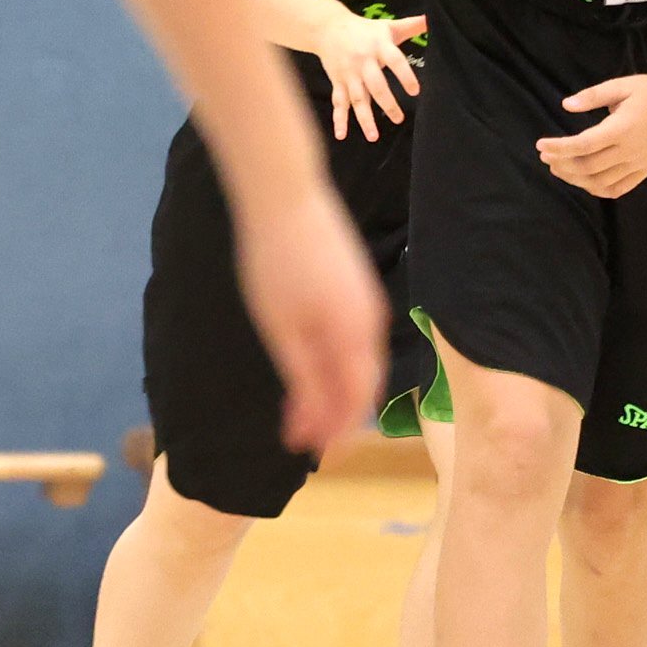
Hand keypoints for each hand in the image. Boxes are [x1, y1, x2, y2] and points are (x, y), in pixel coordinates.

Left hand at [233, 174, 388, 457]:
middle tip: (304, 439)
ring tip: (302, 409)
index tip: (312, 453)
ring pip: (357, 361)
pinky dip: (336, 362)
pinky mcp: (355, 286)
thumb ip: (304, 376)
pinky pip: (353, 338)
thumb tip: (312, 422)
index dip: (336, 431)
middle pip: (361, 384)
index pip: (356, 400)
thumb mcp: (282, 328)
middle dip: (336, 416)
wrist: (284, 194)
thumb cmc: (275, 261)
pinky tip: (310, 365)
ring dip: (334, 390)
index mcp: (355, 334)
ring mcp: (365, 300)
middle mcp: (370, 321)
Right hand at [304, 10, 425, 142]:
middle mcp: (363, 61)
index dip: (405, 75)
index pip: (394, 61)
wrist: (328, 27)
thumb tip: (433, 18)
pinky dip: (339, 120)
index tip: (415, 91)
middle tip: (399, 119)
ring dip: (364, 119)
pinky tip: (341, 135)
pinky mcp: (338, 82)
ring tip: (374, 136)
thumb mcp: (388, 26)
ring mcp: (349, 74)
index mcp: (379, 46)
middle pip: (376, 85)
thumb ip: (412, 25)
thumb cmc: (365, 29)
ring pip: (358, 98)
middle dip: (387, 103)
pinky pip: (339, 103)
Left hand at [538, 65, 646, 199]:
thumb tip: (565, 105)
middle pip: (588, 167)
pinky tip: (584, 182)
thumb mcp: (619, 86)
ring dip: (576, 179)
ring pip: (601, 182)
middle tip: (545, 157)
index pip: (583, 145)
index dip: (558, 148)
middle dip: (562, 164)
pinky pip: (619, 189)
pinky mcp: (646, 169)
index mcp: (622, 128)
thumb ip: (591, 96)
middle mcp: (630, 150)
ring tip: (559, 169)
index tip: (540, 145)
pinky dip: (598, 190)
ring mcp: (639, 163)